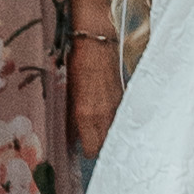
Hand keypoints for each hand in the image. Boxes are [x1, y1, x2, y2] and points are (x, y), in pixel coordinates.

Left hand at [69, 25, 119, 154]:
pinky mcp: (124, 100)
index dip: (85, 150)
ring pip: (114, 134)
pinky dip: (114, 121)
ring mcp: (116, 108)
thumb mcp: (68, 94)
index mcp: (86, 114)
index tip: (81, 146)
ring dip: (106, 134)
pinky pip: (120, 119)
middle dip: (97, 145)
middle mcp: (103, 115)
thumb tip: (71, 138)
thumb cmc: (78, 65)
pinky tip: (107, 113)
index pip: (90, 150)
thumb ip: (71, 119)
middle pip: (104, 146)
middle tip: (89, 138)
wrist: (97, 44)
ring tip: (99, 126)